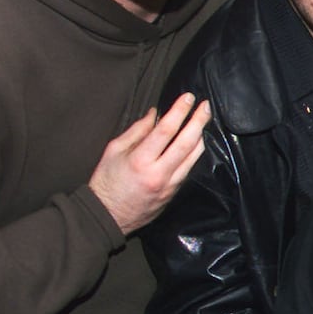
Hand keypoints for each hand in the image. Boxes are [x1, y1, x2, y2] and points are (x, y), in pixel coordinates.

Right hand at [88, 93, 209, 234]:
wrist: (108, 216)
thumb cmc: (106, 182)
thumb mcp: (114, 150)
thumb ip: (137, 131)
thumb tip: (156, 114)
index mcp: (141, 161)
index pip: (166, 130)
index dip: (180, 111)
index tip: (188, 97)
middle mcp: (159, 174)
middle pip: (187, 143)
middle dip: (199, 121)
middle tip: (206, 106)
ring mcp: (170, 185)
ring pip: (194, 157)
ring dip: (200, 136)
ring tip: (202, 120)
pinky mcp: (174, 193)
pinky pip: (188, 168)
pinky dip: (193, 152)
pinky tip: (194, 142)